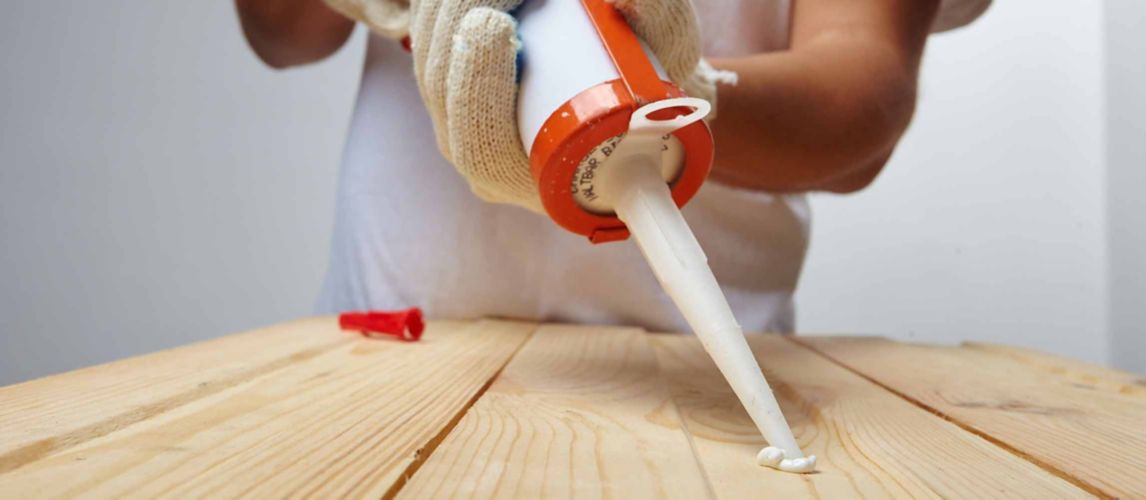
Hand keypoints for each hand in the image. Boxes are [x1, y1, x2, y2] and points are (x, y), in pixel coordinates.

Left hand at [325, 0, 718, 212]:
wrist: (636, 99)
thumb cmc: (656, 98)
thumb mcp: (678, 68)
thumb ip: (665, 28)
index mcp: (533, 178)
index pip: (482, 149)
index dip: (477, 90)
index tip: (492, 26)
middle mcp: (484, 154)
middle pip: (443, 89)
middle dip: (458, 20)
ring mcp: (458, 116)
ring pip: (429, 57)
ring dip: (450, 7)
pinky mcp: (448, 79)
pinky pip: (429, 40)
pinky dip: (446, 8)